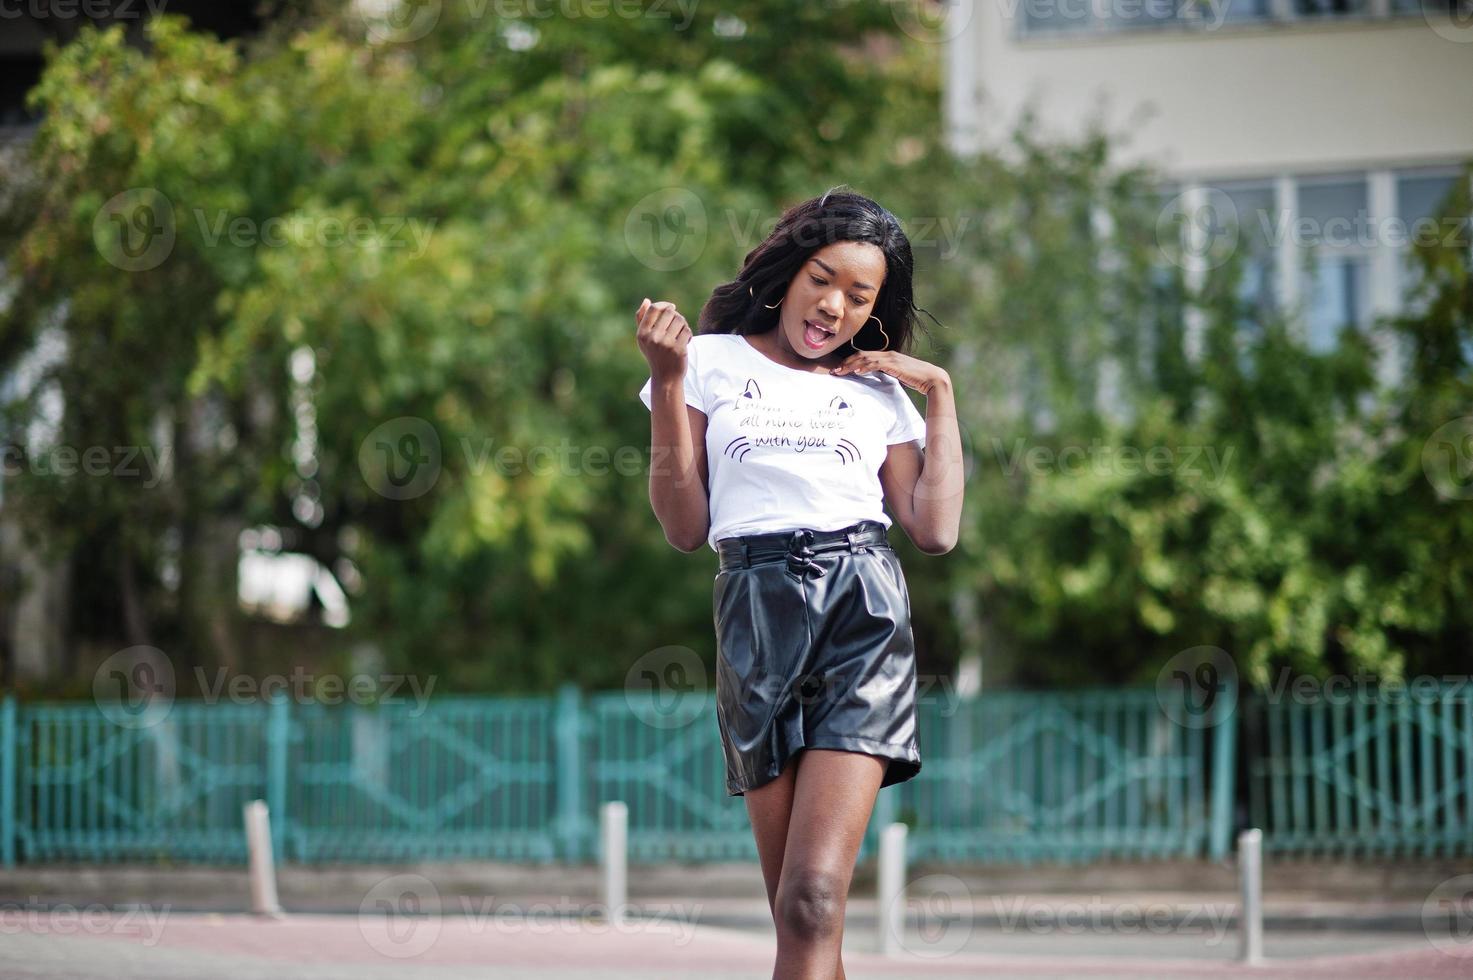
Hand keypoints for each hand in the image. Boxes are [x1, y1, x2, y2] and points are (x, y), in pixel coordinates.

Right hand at [635, 297, 691, 384]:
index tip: (671, 308)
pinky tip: (685, 341)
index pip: (654, 308)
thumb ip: (642, 319)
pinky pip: (687, 330)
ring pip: (680, 320)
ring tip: (681, 333)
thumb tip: (646, 301)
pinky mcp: (679, 349)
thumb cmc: (655, 355)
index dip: (665, 304)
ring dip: (683, 324)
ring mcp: (666, 344)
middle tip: (677, 324)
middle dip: (676, 316)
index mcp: (642, 333)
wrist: (666, 377)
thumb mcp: (644, 339)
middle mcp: (652, 338)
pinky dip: (688, 334)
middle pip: (669, 312)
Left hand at [829, 349, 949, 394]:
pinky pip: (877, 364)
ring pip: (866, 358)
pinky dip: (865, 366)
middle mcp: (888, 354)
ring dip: (851, 365)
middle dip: (846, 363)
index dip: (850, 362)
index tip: (839, 370)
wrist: (932, 379)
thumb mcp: (897, 376)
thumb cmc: (916, 380)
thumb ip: (886, 375)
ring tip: (840, 372)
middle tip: (834, 371)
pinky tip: (857, 371)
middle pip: (862, 355)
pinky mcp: (895, 364)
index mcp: (887, 357)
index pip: (864, 356)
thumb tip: (875, 381)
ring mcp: (891, 358)